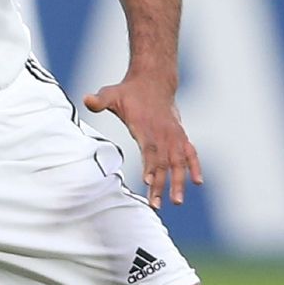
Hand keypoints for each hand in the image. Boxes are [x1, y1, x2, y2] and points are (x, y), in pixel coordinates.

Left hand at [84, 76, 201, 209]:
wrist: (154, 79)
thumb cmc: (129, 91)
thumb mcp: (111, 93)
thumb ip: (100, 100)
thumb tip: (86, 99)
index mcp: (145, 125)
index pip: (149, 148)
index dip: (150, 165)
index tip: (149, 181)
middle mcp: (162, 132)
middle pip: (163, 161)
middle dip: (161, 184)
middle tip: (156, 204)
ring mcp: (173, 134)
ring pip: (179, 161)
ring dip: (179, 181)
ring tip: (177, 202)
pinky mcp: (180, 135)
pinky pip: (190, 152)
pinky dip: (194, 166)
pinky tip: (197, 182)